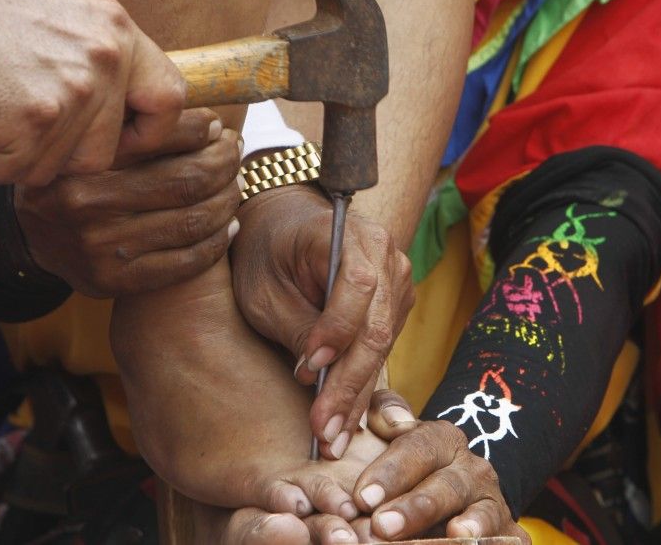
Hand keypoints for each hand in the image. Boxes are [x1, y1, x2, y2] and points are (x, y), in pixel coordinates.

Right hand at [0, 0, 185, 185]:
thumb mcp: (65, 14)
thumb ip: (103, 54)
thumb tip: (129, 101)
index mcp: (119, 31)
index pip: (170, 99)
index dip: (150, 133)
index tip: (120, 142)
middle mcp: (107, 58)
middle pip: (107, 152)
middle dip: (66, 157)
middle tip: (29, 138)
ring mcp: (75, 89)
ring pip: (65, 168)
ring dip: (25, 161)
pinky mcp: (35, 117)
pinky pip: (18, 172)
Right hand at [16, 110, 240, 296]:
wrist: (28, 239)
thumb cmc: (70, 176)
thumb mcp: (86, 139)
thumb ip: (131, 123)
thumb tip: (208, 119)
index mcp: (81, 159)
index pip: (162, 137)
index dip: (203, 129)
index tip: (217, 127)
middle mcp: (85, 203)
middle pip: (187, 180)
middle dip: (224, 163)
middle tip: (234, 153)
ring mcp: (100, 247)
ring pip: (194, 220)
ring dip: (228, 200)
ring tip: (235, 184)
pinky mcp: (115, 281)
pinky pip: (188, 261)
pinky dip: (219, 241)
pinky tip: (228, 224)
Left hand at [231, 185, 413, 460]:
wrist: (285, 224)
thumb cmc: (266, 253)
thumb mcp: (263, 289)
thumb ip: (294, 325)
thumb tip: (316, 374)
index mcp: (346, 234)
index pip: (357, 285)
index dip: (336, 329)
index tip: (307, 368)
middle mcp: (384, 253)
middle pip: (376, 326)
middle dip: (348, 383)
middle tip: (324, 430)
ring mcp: (397, 278)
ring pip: (383, 345)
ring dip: (356, 393)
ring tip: (331, 436)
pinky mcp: (396, 303)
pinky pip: (384, 348)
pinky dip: (362, 383)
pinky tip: (344, 417)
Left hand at [352, 390, 529, 542]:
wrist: (447, 493)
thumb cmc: (408, 466)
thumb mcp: (394, 434)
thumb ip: (385, 413)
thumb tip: (394, 421)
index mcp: (444, 439)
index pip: (418, 448)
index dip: (390, 472)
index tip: (363, 497)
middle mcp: (473, 469)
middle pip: (446, 486)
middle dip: (415, 507)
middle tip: (382, 525)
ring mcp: (494, 503)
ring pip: (482, 513)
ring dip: (466, 526)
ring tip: (452, 534)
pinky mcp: (508, 533)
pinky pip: (504, 540)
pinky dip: (491, 542)